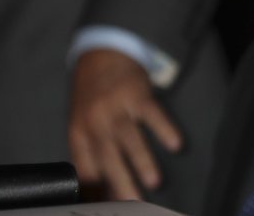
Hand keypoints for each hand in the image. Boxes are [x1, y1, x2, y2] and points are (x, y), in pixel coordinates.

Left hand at [68, 49, 182, 199]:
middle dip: (121, 181)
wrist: (102, 53)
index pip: (86, 167)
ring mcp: (116, 106)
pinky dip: (164, 129)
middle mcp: (95, 121)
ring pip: (129, 138)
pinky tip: (175, 144)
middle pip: (108, 156)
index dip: (96, 189)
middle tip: (133, 202)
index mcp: (79, 133)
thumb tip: (100, 188)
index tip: (110, 206)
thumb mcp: (81, 122)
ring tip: (154, 182)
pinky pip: (152, 114)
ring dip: (142, 161)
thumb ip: (89, 151)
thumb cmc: (93, 95)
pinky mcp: (137, 93)